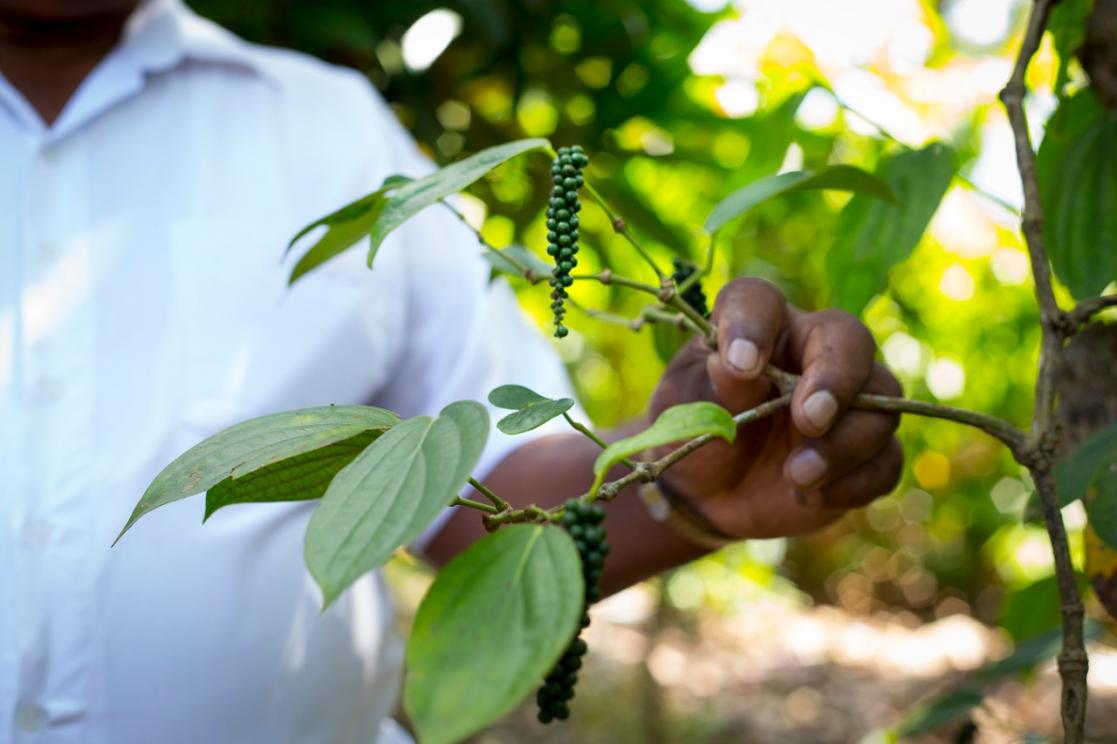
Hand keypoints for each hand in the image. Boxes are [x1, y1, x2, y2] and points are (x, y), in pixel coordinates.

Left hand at [649, 278, 902, 538]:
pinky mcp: (863, 452)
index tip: (740, 365)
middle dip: (836, 378)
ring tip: (796, 476)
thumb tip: (732, 362)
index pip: (759, 301)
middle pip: (850, 339)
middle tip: (810, 418)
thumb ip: (713, 385)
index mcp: (759, 328)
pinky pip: (885, 460)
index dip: (751, 325)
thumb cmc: (695, 430)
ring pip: (881, 402)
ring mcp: (847, 402)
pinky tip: (809, 496)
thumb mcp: (688, 408)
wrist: (707, 491)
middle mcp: (811, 353)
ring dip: (843, 444)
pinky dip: (853, 482)